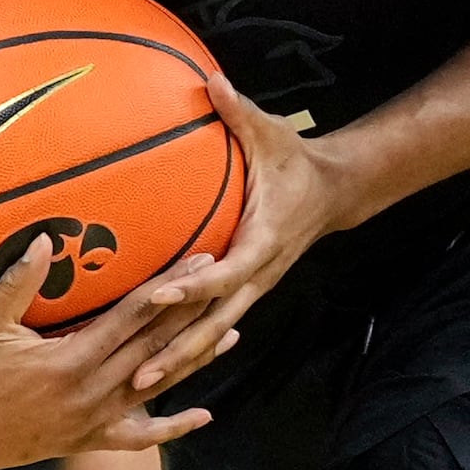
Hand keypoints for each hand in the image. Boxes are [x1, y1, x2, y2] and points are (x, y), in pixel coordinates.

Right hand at [0, 236, 239, 469]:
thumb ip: (14, 284)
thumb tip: (44, 240)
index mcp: (70, 364)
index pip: (133, 316)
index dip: (168, 287)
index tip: (199, 260)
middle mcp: (91, 395)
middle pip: (155, 347)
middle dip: (192, 313)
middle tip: (227, 281)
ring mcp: (94, 422)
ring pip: (157, 387)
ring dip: (196, 361)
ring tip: (232, 333)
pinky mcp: (89, 441)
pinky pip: (139, 437)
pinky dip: (172, 428)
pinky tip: (203, 416)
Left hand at [129, 75, 339, 396]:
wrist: (333, 191)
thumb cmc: (295, 161)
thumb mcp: (271, 133)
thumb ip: (238, 111)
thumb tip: (211, 80)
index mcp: (261, 244)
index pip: (222, 275)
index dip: (190, 289)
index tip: (155, 299)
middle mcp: (256, 277)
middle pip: (213, 328)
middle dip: (176, 355)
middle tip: (135, 377)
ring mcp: (251, 291)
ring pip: (212, 338)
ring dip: (178, 364)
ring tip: (137, 389)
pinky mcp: (244, 294)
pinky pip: (213, 329)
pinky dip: (188, 352)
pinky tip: (157, 370)